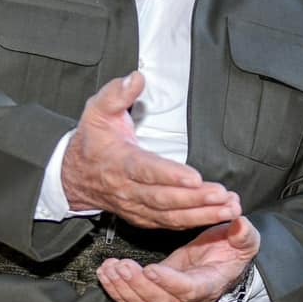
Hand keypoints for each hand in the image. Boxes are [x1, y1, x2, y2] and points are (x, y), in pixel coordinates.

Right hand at [62, 72, 240, 229]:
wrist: (73, 176)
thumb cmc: (91, 143)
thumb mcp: (96, 112)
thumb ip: (116, 94)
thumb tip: (136, 78)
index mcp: (119, 162)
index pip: (146, 170)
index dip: (170, 175)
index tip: (195, 177)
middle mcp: (128, 188)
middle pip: (164, 198)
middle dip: (195, 199)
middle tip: (222, 196)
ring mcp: (136, 206)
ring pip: (170, 215)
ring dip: (201, 214)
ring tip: (228, 209)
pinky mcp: (144, 216)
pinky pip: (169, 223)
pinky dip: (194, 222)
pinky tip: (216, 216)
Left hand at [95, 216, 260, 301]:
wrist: (224, 263)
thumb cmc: (233, 252)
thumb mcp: (245, 241)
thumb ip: (243, 235)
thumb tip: (240, 223)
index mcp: (208, 285)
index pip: (188, 290)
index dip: (169, 282)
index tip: (152, 270)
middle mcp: (187, 298)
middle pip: (160, 301)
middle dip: (138, 285)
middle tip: (122, 266)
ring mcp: (169, 299)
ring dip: (123, 288)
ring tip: (110, 268)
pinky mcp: (155, 294)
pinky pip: (133, 301)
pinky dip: (116, 290)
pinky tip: (105, 274)